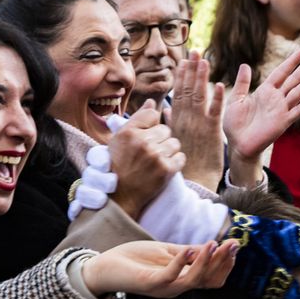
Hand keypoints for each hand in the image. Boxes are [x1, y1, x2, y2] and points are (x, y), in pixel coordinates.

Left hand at [81, 240, 237, 298]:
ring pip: (194, 281)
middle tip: (234, 244)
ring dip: (206, 262)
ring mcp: (164, 288)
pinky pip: (170, 276)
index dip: (226, 264)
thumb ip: (189, 252)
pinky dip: (181, 263)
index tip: (236, 245)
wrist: (105, 267)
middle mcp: (177, 288)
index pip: (213, 278)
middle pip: (209, 281)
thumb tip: (215, 246)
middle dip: (223, 262)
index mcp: (183, 280)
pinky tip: (189, 249)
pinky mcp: (150, 284)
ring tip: (214, 244)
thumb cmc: (135, 259)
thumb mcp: (167, 252)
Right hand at [108, 104, 183, 218]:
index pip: (152, 114)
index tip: (145, 138)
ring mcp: (154, 156)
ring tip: (155, 162)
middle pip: (165, 129)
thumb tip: (152, 101)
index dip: (150, 127)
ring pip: (175, 143)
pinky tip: (162, 169)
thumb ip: (138, 119)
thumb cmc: (119, 166)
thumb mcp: (120, 140)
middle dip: (160, 140)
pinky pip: (181, 157)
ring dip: (168, 152)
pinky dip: (174, 164)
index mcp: (128, 132)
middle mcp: (141, 142)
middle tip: (149, 154)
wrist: (120, 197)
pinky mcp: (166, 170)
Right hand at [165, 52, 225, 189]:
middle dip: (191, 70)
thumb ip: (168, 123)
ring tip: (204, 60)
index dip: (181, 75)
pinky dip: (218, 98)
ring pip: (200, 96)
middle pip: (187, 89)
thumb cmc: (183, 162)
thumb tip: (163, 109)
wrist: (193, 182)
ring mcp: (198, 125)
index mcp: (176, 121)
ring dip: (202, 77)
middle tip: (194, 52)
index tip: (183, 61)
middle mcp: (186, 119)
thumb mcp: (171, 140)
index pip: (178, 93)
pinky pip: (215, 112)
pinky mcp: (212, 132)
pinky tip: (220, 84)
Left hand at [222, 50, 299, 185]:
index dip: (292, 61)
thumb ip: (242, 83)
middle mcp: (276, 98)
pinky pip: (297, 110)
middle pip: (295, 78)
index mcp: (265, 91)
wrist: (237, 145)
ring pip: (299, 91)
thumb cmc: (235, 124)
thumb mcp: (235, 100)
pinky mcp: (283, 122)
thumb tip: (245, 64)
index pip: (282, 72)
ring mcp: (281, 110)